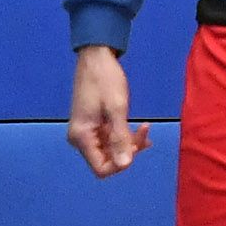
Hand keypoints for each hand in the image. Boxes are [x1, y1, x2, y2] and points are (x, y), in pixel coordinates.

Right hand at [66, 44, 139, 177]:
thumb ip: (120, 138)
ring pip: (111, 150)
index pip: (101, 169)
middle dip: (128, 151)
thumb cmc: (105, 79)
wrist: (96, 56)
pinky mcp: (93, 125)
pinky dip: (125, 136)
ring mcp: (86, 132)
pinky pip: (110, 139)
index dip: (121, 164)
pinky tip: (140, 129)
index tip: (136, 146)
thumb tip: (125, 165)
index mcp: (82, 137)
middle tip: (144, 132)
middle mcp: (80, 139)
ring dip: (129, 143)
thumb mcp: (116, 109)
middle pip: (107, 160)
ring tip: (145, 128)